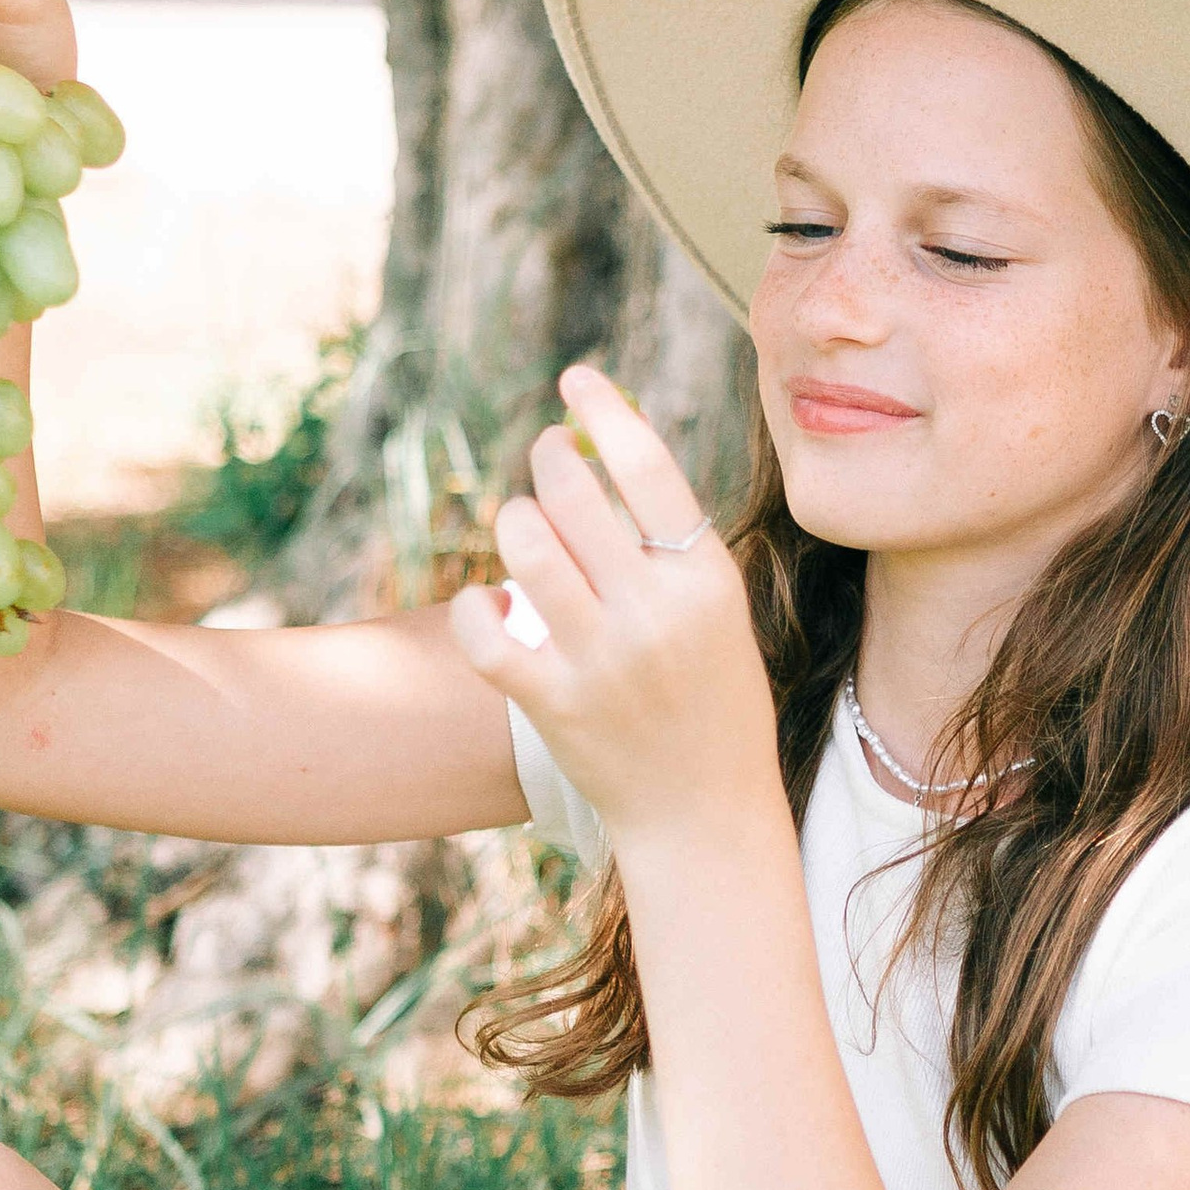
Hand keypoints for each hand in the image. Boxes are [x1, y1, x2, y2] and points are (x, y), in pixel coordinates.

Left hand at [448, 367, 779, 850]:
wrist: (706, 809)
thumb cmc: (711, 695)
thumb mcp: (715, 608)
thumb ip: (667, 538)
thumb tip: (598, 442)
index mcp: (705, 579)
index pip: (646, 466)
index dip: (602, 410)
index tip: (573, 380)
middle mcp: (654, 613)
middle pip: (571, 495)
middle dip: (545, 459)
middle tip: (542, 458)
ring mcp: (601, 660)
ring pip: (523, 547)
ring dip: (514, 523)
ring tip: (524, 531)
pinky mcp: (553, 704)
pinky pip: (484, 632)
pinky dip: (474, 608)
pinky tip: (487, 606)